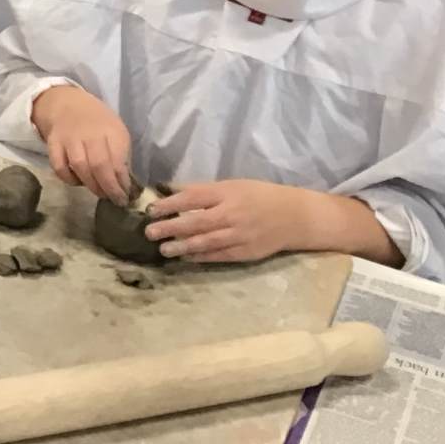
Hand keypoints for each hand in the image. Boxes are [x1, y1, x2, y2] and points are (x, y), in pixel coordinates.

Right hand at [31, 85, 133, 203]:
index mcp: (110, 130)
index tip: (127, 195)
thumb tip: (124, 183)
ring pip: (79, 166)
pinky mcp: (53, 143)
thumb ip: (121, 154)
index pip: (118, 160)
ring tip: (100, 193)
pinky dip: (69, 179)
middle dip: (109, 188)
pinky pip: (59, 166)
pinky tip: (78, 182)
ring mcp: (69, 138)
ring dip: (91, 185)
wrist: (68, 104)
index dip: (122, 181)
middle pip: (99, 165)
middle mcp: (89, 133)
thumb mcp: (116, 131)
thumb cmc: (98, 122)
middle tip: (115, 200)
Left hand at [144, 179, 313, 263]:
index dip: (170, 204)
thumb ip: (203, 191)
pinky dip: (202, 256)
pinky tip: (186, 257)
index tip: (150, 210)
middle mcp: (232, 214)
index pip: (192, 198)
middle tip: (149, 232)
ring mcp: (240, 235)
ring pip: (206, 242)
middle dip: (171, 228)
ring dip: (183, 246)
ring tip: (164, 249)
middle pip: (196, 222)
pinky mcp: (247, 252)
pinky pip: (220, 255)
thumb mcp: (232, 185)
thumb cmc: (259, 196)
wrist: (295, 216)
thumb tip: (171, 191)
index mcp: (226, 193)